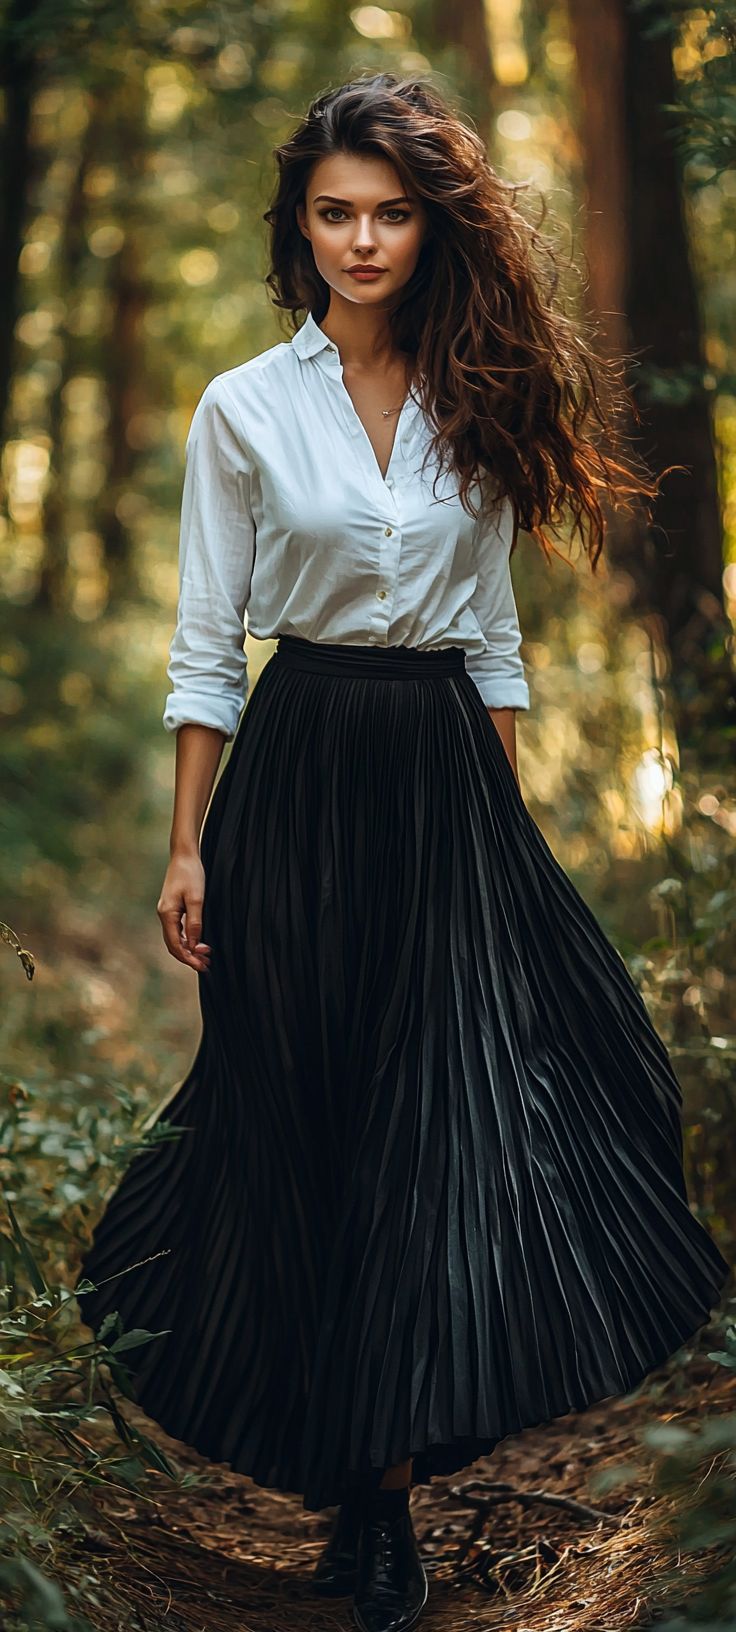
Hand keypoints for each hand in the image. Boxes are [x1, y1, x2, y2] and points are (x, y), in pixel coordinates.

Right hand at [157, 851, 210, 972]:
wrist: (184, 855)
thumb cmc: (191, 874)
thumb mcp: (196, 899)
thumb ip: (194, 923)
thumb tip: (193, 945)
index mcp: (167, 914)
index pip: (175, 945)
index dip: (188, 958)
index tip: (201, 966)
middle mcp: (164, 915)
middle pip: (173, 944)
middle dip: (189, 957)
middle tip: (206, 965)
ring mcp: (167, 912)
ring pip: (175, 938)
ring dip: (189, 949)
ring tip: (205, 956)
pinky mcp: (172, 908)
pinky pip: (177, 930)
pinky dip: (188, 939)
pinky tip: (198, 942)